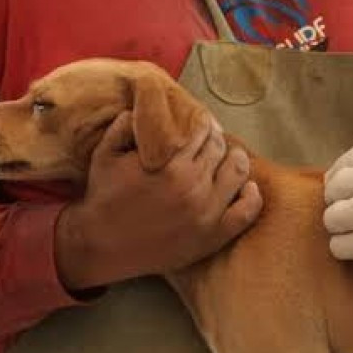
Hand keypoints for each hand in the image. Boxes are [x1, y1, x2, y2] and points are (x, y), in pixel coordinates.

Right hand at [55, 112, 262, 290]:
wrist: (100, 246)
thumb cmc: (103, 197)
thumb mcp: (105, 153)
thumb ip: (126, 125)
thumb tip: (145, 106)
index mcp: (171, 164)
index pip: (202, 131)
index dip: (203, 123)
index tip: (200, 124)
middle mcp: (194, 187)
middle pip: (220, 149)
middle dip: (217, 139)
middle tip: (212, 140)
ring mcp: (207, 213)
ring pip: (239, 173)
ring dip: (236, 160)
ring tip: (229, 158)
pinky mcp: (213, 236)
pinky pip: (247, 212)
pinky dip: (252, 195)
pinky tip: (247, 188)